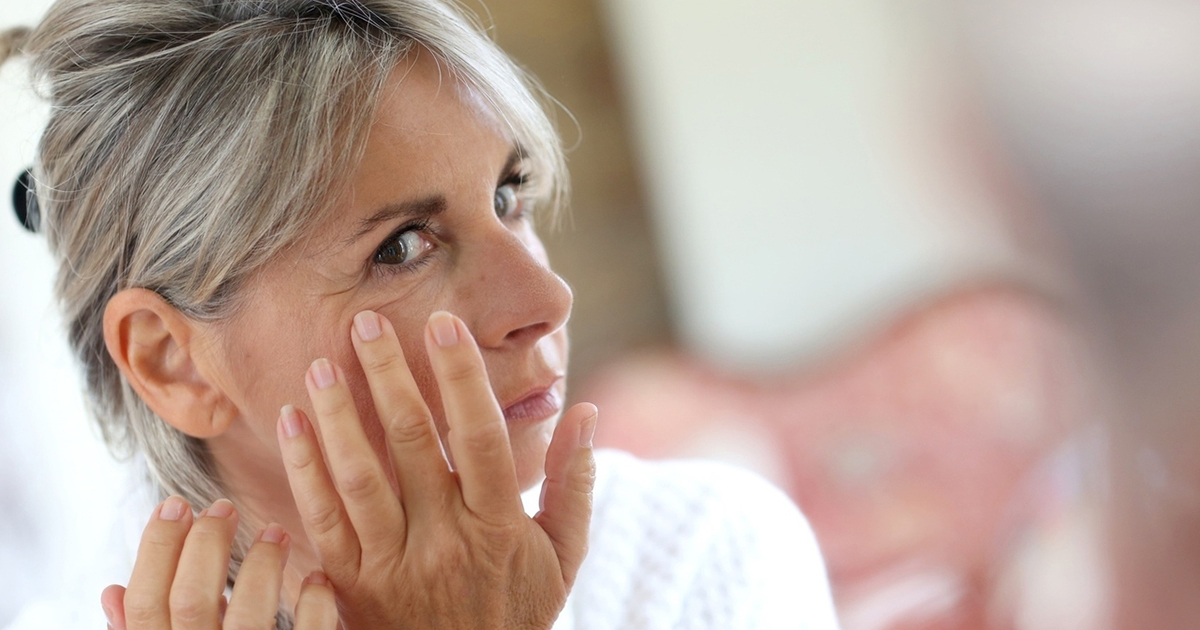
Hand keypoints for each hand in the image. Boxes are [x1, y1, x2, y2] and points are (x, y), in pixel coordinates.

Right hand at [101, 497, 337, 629]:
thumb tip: (112, 592)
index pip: (145, 602)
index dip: (156, 548)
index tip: (175, 504)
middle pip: (193, 601)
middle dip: (207, 544)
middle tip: (223, 506)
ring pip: (250, 615)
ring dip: (264, 565)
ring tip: (276, 532)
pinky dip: (314, 605)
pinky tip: (317, 579)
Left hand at [276, 310, 596, 628]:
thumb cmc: (518, 613)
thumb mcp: (562, 556)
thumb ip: (575, 482)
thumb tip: (585, 410)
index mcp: (497, 525)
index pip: (479, 437)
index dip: (462, 378)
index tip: (444, 324)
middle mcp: (443, 539)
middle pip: (411, 445)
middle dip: (388, 377)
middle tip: (367, 323)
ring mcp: (393, 563)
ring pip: (359, 477)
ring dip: (337, 416)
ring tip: (323, 363)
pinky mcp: (352, 583)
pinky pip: (323, 519)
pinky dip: (304, 468)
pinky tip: (291, 422)